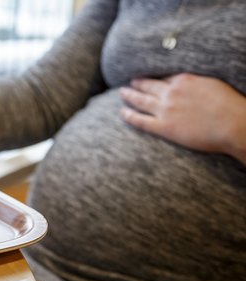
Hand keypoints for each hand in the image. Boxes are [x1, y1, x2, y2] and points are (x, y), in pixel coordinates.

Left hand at [120, 73, 245, 162]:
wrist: (233, 124)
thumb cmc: (230, 105)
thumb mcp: (212, 83)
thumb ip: (197, 82)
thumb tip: (191, 83)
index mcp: (184, 80)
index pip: (164, 77)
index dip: (155, 78)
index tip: (148, 77)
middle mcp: (171, 93)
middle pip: (149, 86)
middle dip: (138, 83)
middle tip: (130, 82)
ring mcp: (165, 110)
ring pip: (141, 100)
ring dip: (129, 96)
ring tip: (122, 93)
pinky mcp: (164, 127)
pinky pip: (141, 121)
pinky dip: (129, 116)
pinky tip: (122, 113)